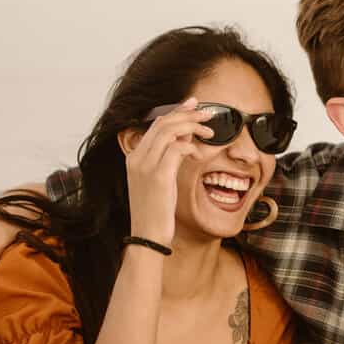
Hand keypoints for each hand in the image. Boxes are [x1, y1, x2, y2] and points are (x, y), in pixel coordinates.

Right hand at [124, 99, 215, 247]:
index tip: (192, 106)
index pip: (155, 125)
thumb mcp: (159, 182)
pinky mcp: (159, 176)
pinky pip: (177, 149)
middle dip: (187, 114)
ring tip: (209, 131)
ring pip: (170, 131)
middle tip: (207, 114)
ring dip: (192, 126)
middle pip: (163, 123)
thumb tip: (185, 139)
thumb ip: (167, 159)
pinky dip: (191, 147)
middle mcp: (137, 158)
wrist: (147, 237)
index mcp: (134, 158)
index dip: (175, 112)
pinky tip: (199, 154)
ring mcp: (146, 166)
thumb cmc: (155, 212)